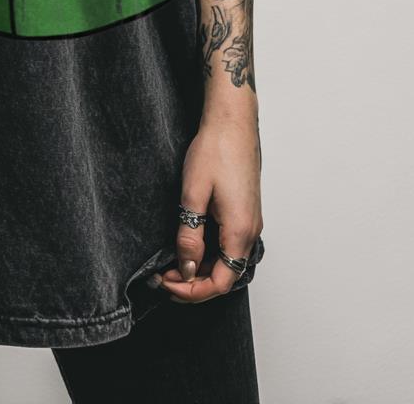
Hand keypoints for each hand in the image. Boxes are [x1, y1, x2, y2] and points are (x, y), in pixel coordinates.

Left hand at [156, 112, 262, 303]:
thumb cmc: (215, 150)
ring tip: (171, 263)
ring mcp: (250, 221)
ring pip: (227, 261)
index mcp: (240, 231)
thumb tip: (187, 268)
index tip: (166, 283)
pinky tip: (189, 245)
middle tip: (162, 276)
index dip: (192, 291)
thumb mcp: (193, 194)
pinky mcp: (245, 212)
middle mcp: (251, 231)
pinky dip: (209, 253)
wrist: (233, 122)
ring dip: (201, 268)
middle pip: (225, 275)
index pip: (220, 282)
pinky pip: (229, 245)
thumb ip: (190, 235)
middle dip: (193, 283)